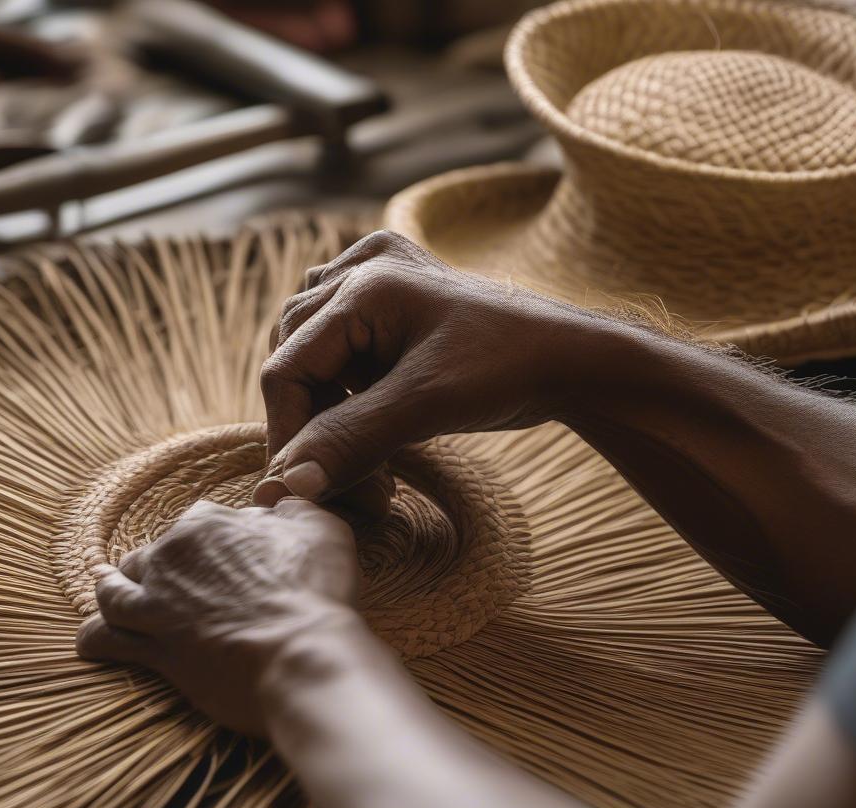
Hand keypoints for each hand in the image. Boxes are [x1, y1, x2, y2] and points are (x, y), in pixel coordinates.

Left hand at [76, 498, 360, 734]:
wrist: (300, 655)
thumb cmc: (315, 590)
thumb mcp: (321, 529)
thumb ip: (294, 507)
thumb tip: (279, 500)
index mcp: (208, 523)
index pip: (201, 521)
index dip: (215, 539)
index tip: (227, 556)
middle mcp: (171, 556)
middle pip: (152, 553)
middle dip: (161, 565)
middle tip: (174, 582)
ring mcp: (155, 603)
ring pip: (115, 590)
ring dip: (111, 589)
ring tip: (106, 587)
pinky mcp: (152, 647)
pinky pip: (103, 638)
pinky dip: (94, 636)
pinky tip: (90, 640)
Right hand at [254, 230, 588, 510]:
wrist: (568, 358)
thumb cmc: (509, 369)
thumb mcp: (427, 406)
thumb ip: (352, 441)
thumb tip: (288, 485)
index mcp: (364, 283)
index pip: (286, 368)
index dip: (289, 434)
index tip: (306, 490)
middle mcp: (361, 269)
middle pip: (296, 361)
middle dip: (315, 427)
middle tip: (355, 483)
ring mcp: (377, 278)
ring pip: (315, 357)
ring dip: (331, 412)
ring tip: (373, 458)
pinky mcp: (392, 298)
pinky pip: (342, 346)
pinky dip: (350, 392)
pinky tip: (381, 417)